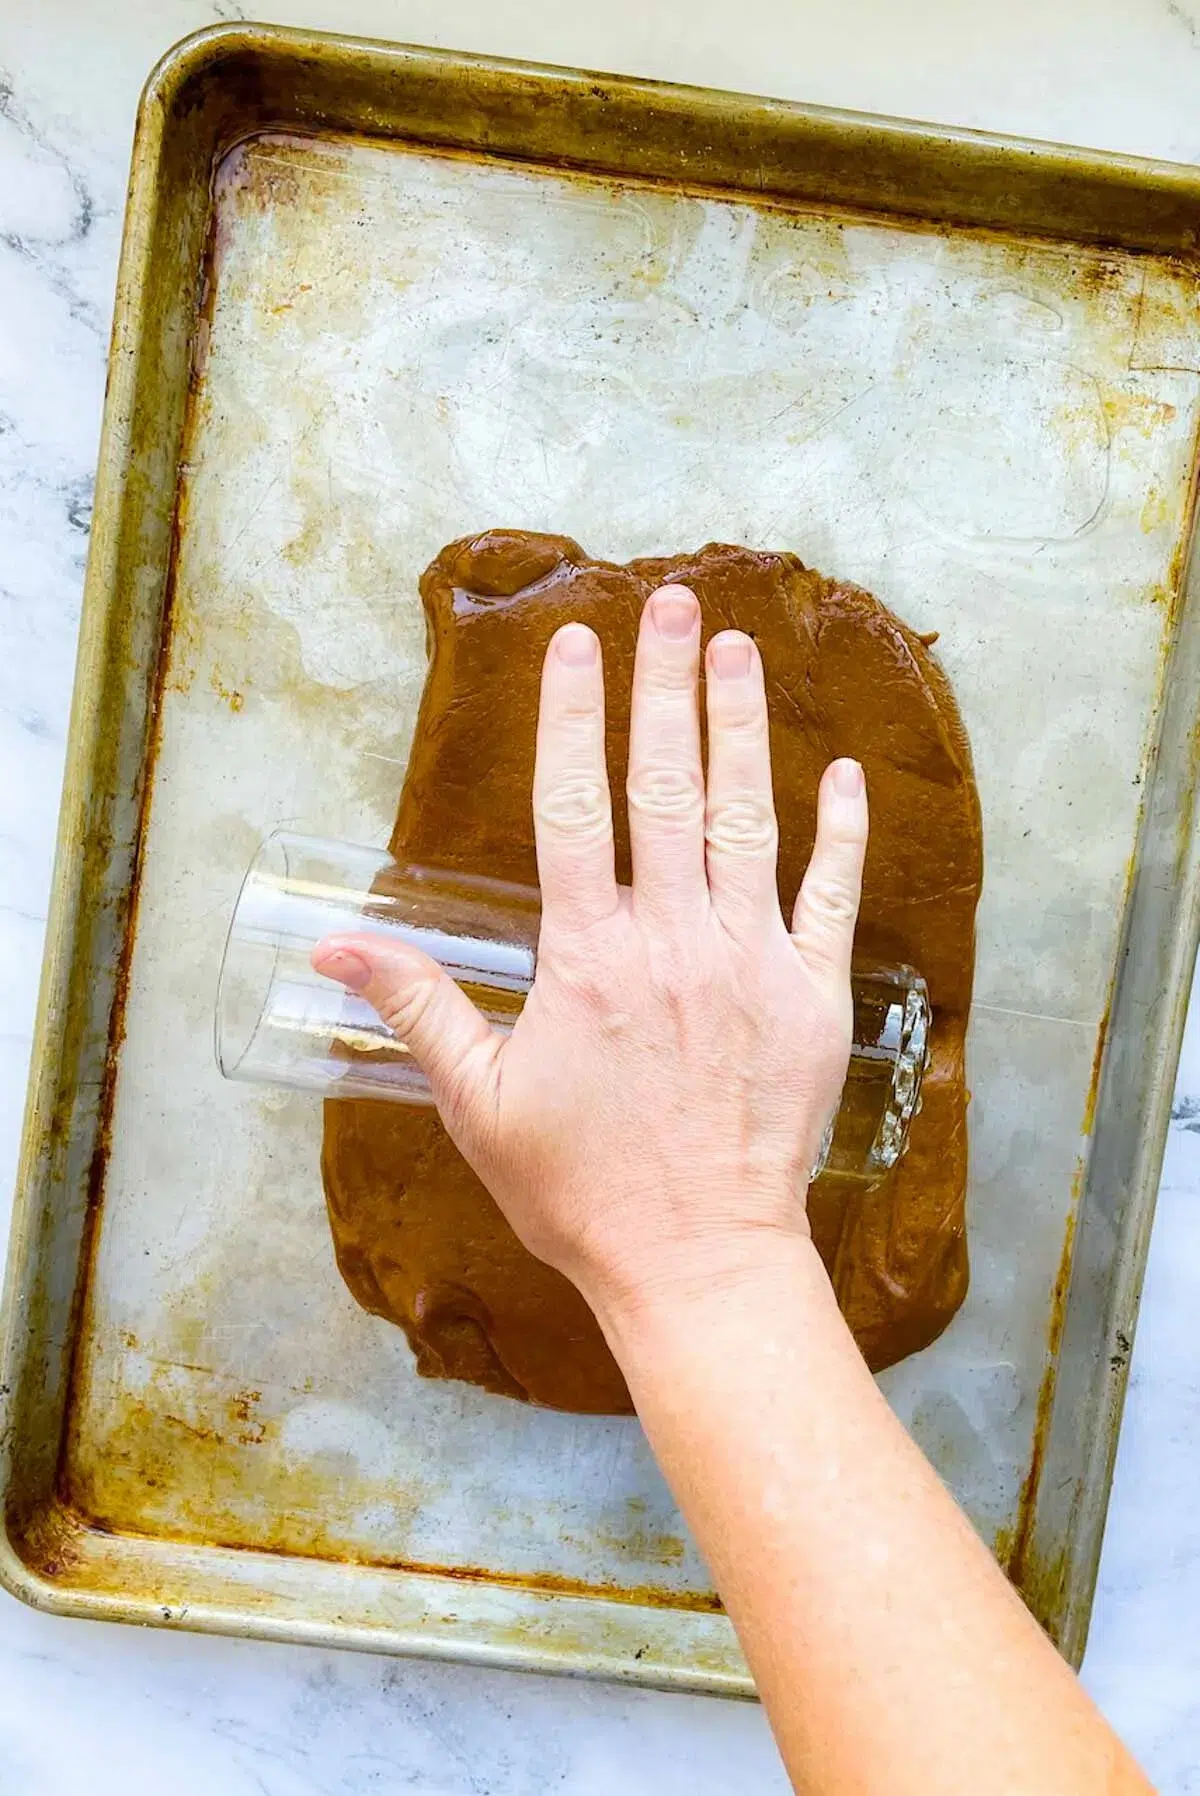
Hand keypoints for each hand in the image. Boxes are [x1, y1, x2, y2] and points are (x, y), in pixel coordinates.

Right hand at [313, 583, 867, 1323]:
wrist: (698, 1261)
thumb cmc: (582, 1190)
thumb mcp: (479, 1102)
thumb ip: (419, 1007)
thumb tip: (332, 947)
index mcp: (588, 955)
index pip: (575, 804)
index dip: (576, 715)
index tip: (580, 643)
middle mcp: (672, 939)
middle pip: (668, 784)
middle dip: (668, 685)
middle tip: (675, 603)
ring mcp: (750, 962)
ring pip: (749, 818)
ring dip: (742, 728)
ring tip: (739, 649)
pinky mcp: (810, 997)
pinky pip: (829, 895)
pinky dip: (839, 832)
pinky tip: (840, 773)